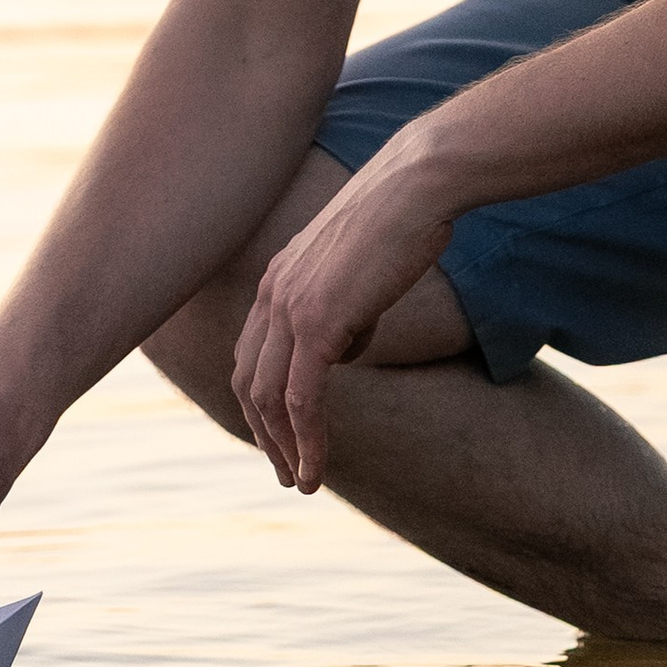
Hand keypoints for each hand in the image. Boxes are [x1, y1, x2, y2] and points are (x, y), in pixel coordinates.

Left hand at [232, 152, 455, 490]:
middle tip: (286, 470)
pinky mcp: (317, 321)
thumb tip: (345, 349)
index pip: (250, 353)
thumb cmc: (404, 218)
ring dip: (284, 447)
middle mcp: (271, 293)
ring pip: (269, 397)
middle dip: (264, 433)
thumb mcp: (361, 269)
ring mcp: (289, 306)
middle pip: (248, 381)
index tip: (279, 434)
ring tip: (303, 481)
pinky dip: (307, 438)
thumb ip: (344, 308)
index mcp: (277, 278)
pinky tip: (318, 467)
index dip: (260, 400)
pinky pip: (301, 397)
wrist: (418, 185)